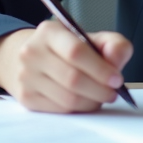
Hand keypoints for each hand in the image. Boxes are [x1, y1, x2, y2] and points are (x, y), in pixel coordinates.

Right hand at [0, 20, 133, 112]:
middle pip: (72, 78)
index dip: (100, 69)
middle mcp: (32, 52)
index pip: (76, 52)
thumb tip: (116, 58)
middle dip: (99, 90)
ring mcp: (26, 76)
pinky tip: (85, 101)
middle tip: (112, 93)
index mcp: (49, 32)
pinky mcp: (26, 97)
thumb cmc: (66, 49)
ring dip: (91, 102)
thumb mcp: (91, 38)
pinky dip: (78, 109)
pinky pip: (59, 110)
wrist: (30, 58)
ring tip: (101, 97)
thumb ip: (113, 44)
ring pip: (67, 98)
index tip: (117, 79)